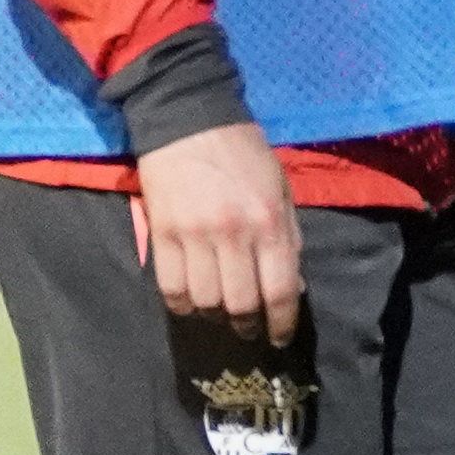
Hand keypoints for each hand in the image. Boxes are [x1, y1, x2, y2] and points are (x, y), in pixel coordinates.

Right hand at [133, 120, 301, 340]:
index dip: (282, 323)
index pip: (280, 290)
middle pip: (241, 304)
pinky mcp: (162, 234)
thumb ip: (289, 236)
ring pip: (205, 301)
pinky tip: (192, 302)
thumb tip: (292, 285)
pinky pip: (171, 288)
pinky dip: (183, 304)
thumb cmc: (243, 152)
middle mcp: (233, 234)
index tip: (279, 337)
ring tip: (220, 312)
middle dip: (248, 325)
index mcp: (268, 222)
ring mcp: (194, 236)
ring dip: (215, 315)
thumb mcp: (280, 188)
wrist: (188, 117)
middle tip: (249, 328)